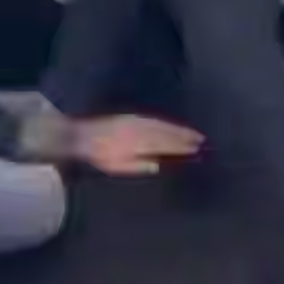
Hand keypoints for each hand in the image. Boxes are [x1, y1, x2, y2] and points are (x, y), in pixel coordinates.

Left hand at [73, 115, 202, 175]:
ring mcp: (136, 121)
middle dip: (185, 136)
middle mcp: (139, 129)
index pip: (164, 145)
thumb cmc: (98, 155)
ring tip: (193, 133)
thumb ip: (137, 166)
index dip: (181, 147)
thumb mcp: (116, 166)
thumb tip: (158, 166)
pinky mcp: (131, 116)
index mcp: (137, 143)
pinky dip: (166, 122)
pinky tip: (173, 125)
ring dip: (179, 128)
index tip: (196, 149)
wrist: (81, 134)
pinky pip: (154, 119)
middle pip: (166, 133)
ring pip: (162, 124)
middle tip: (202, 140)